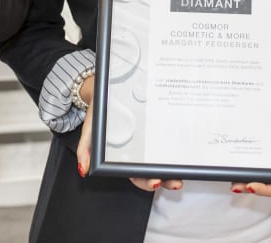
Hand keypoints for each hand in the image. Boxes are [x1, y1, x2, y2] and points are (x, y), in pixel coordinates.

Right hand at [73, 78, 182, 192]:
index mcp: (123, 157)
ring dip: (174, 166)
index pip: (136, 175)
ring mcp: (147, 140)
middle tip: (176, 181)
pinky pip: (165, 137)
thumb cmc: (98, 113)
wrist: (104, 89)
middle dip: (167, 178)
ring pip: (162, 158)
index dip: (146, 182)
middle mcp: (138, 151)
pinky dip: (175, 144)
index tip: (155, 182)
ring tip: (183, 169)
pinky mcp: (153, 126)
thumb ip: (86, 150)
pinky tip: (185, 146)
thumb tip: (84, 169)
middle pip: (153, 170)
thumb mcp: (90, 130)